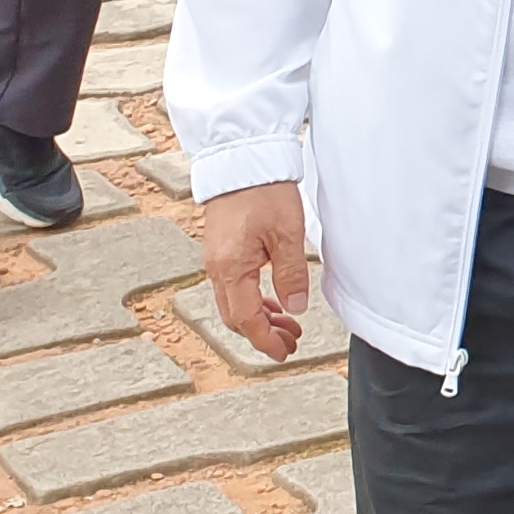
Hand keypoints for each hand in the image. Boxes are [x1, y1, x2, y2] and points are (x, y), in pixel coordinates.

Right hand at [200, 183, 312, 364]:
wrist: (243, 161)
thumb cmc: (264, 191)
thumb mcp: (288, 235)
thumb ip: (291, 275)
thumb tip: (296, 309)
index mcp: (231, 269)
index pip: (246, 319)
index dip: (265, 341)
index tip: (284, 352)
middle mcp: (217, 268)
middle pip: (236, 316)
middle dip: (263, 334)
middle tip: (291, 342)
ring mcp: (217, 259)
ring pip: (234, 302)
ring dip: (260, 318)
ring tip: (288, 325)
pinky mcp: (222, 249)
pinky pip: (234, 286)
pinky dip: (253, 299)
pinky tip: (273, 301)